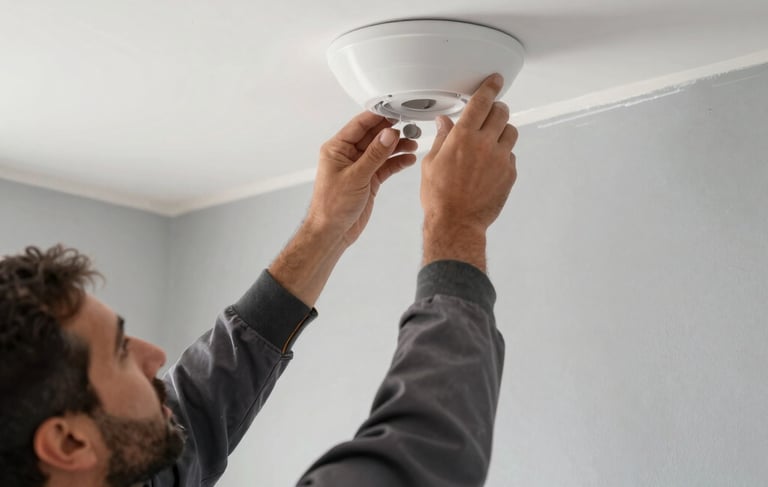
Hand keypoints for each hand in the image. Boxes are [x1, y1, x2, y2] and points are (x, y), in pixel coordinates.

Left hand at [307, 112, 418, 245]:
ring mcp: (359, 167)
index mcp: (337, 149)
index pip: (359, 125)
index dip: (378, 117)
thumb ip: (374, 155)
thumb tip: (388, 134)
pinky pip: (385, 166)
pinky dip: (397, 162)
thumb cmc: (332, 207)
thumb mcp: (356, 177)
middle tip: (409, 126)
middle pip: (373, 136)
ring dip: (397, 146)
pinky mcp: (369, 180)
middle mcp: (347, 155)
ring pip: (381, 150)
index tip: (395, 111)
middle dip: (391, 131)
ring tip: (413, 142)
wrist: (332, 232)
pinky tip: (409, 158)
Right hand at [420, 74, 518, 270]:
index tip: (495, 80)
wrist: (456, 223)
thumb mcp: (432, 163)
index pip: (481, 102)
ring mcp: (500, 159)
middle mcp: (485, 144)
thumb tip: (445, 122)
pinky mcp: (510, 174)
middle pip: (501, 113)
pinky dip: (503, 154)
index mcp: (463, 137)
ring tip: (491, 140)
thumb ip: (442, 138)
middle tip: (491, 113)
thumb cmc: (439, 197)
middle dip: (496, 109)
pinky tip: (490, 164)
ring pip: (511, 132)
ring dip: (502, 130)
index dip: (490, 87)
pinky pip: (511, 155)